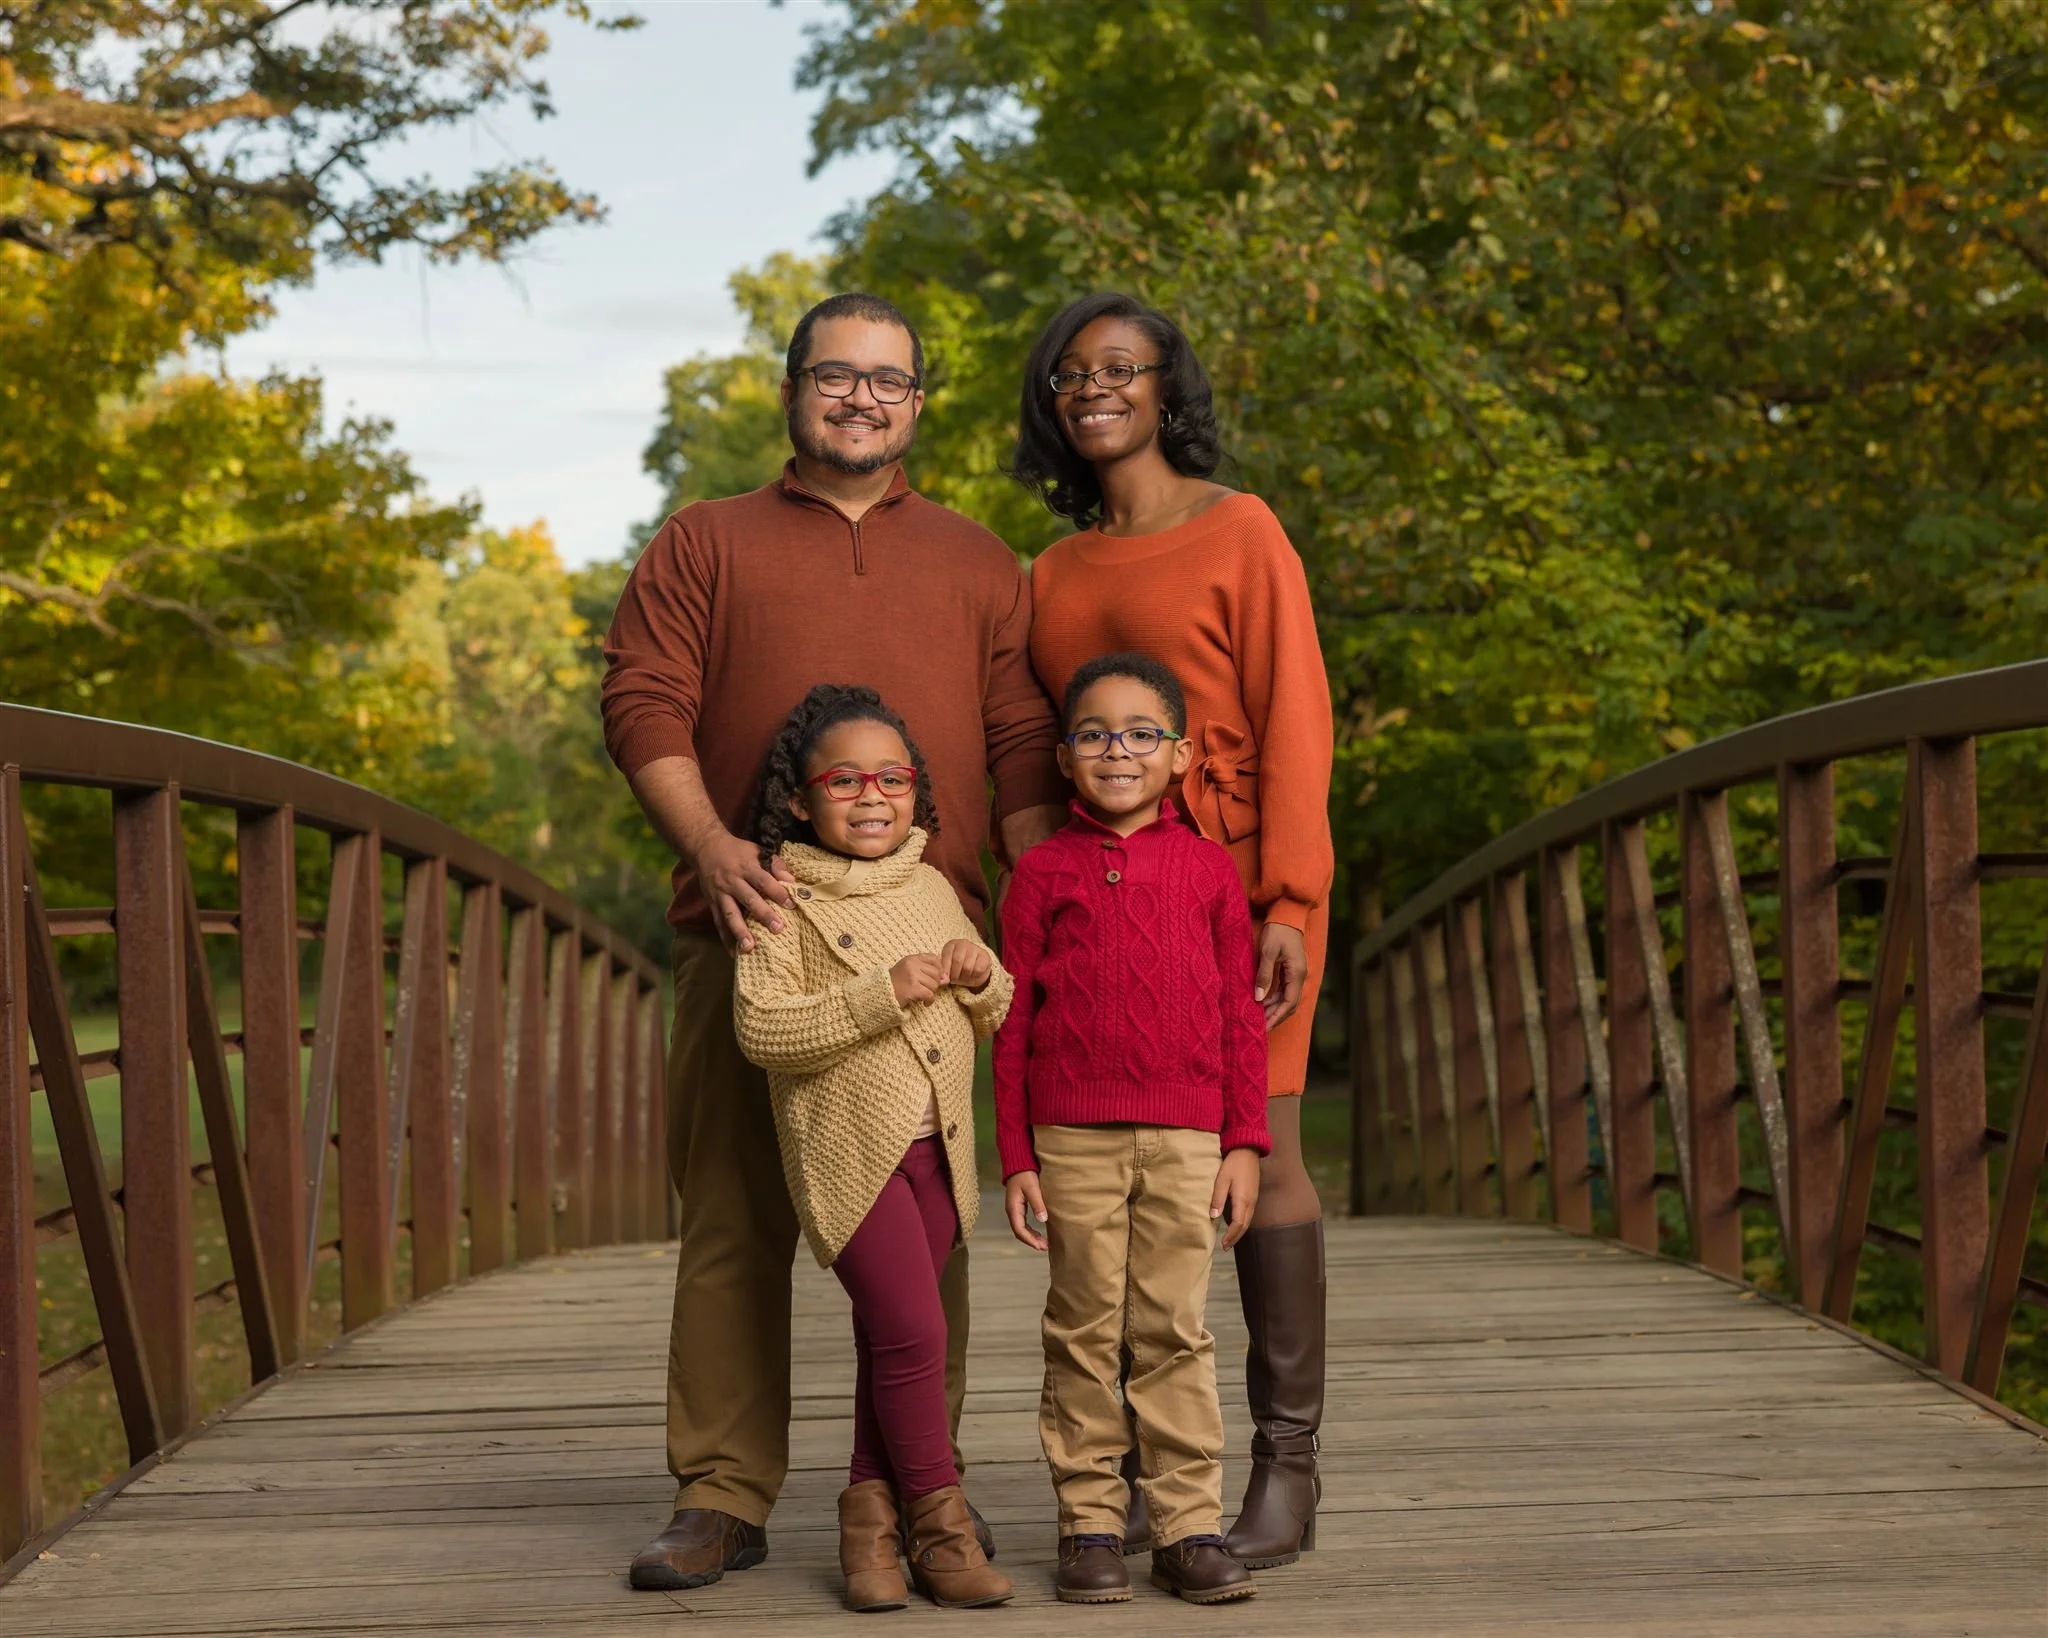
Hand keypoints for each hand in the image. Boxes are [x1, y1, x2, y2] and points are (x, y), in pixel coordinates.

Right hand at [695, 829, 793, 954]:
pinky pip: (719, 923)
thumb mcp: (757, 851)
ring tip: (750, 948)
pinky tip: (733, 954)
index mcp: (746, 867)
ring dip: (740, 932)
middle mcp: (732, 881)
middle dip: (763, 915)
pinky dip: (725, 939)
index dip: (777, 892)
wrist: (706, 849)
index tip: (791, 905)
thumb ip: (776, 865)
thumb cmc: (737, 851)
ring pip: (730, 914)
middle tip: (778, 929)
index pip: (764, 880)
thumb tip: (792, 881)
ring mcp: (720, 894)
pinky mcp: (712, 904)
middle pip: (749, 899)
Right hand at [890, 953, 945, 1007]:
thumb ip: (925, 971)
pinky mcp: (912, 989)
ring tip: (921, 995)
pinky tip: (924, 1003)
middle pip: (936, 973)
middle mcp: (912, 965)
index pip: (935, 959)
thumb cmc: (896, 983)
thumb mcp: (908, 971)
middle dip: (934, 983)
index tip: (933, 978)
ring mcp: (912, 976)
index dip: (938, 969)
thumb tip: (945, 979)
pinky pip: (929, 995)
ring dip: (930, 993)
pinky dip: (929, 1001)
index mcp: (912, 958)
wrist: (880, 994)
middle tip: (925, 989)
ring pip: (934, 985)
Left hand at [938, 938, 992, 991]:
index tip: (944, 979)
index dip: (945, 969)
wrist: (975, 969)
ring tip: (963, 977)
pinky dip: (974, 976)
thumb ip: (944, 972)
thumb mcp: (948, 968)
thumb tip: (943, 980)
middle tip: (954, 980)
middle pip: (958, 960)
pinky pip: (978, 970)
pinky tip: (972, 975)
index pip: (947, 955)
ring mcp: (975, 948)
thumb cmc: (958, 968)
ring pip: (967, 967)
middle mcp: (964, 944)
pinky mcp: (985, 956)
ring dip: (964, 977)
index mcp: (952, 944)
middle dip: (955, 974)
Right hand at [1005, 1170, 1048, 1250]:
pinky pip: (1023, 1223)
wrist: (1018, 1164)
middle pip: (1019, 1232)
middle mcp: (1012, 1211)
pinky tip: (1039, 1232)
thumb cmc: (1025, 1175)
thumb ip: (1037, 1204)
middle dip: (1031, 1241)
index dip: (1030, 1240)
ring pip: (1021, 1229)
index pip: (1019, 1230)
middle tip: (1045, 1247)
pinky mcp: (1018, 1207)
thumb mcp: (1033, 1188)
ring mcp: (1014, 1209)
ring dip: (1031, 1237)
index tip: (1041, 1246)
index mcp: (1013, 1208)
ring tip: (1044, 1243)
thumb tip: (1043, 1220)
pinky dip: (1030, 1231)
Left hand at [1211, 1148, 1261, 1247]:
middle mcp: (1251, 1202)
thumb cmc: (1233, 1164)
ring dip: (1240, 1231)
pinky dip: (1242, 1223)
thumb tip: (1214, 1216)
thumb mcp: (1222, 1180)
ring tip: (1230, 1239)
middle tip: (1226, 1246)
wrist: (1247, 1150)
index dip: (1231, 1236)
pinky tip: (1236, 1224)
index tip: (1223, 1244)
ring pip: (1248, 1220)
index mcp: (1243, 1200)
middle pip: (1245, 1225)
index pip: (1238, 1224)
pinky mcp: (1253, 1195)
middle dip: (1236, 1237)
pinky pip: (1249, 1214)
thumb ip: (1218, 1198)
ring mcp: (1254, 1199)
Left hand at [1255, 921, 1307, 1031]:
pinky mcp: (1290, 970)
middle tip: (1259, 1029)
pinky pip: (1283, 990)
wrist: (1287, 913)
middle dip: (1275, 1017)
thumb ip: (1264, 975)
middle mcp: (1299, 976)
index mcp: (1297, 973)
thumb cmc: (1278, 930)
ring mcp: (1295, 973)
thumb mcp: (1268, 952)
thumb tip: (1259, 998)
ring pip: (1286, 998)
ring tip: (1258, 1018)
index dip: (1277, 1017)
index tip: (1264, 1029)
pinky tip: (1262, 1003)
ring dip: (1273, 1009)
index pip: (1289, 1003)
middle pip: (1289, 1004)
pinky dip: (1273, 999)